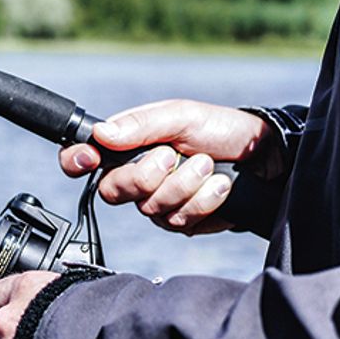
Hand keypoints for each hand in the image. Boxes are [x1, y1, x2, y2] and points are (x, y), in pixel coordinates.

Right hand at [58, 100, 271, 234]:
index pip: (85, 156)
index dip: (76, 160)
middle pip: (113, 191)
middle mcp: (137, 176)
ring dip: (186, 186)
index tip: (89, 158)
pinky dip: (204, 201)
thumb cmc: (220, 129)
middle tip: (173, 156)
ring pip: (150, 208)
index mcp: (128, 145)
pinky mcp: (182, 222)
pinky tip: (220, 187)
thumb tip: (101, 134)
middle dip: (146, 176)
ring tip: (209, 166)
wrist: (263, 157)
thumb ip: (141, 125)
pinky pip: (179, 222)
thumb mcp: (182, 115)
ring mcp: (158, 202)